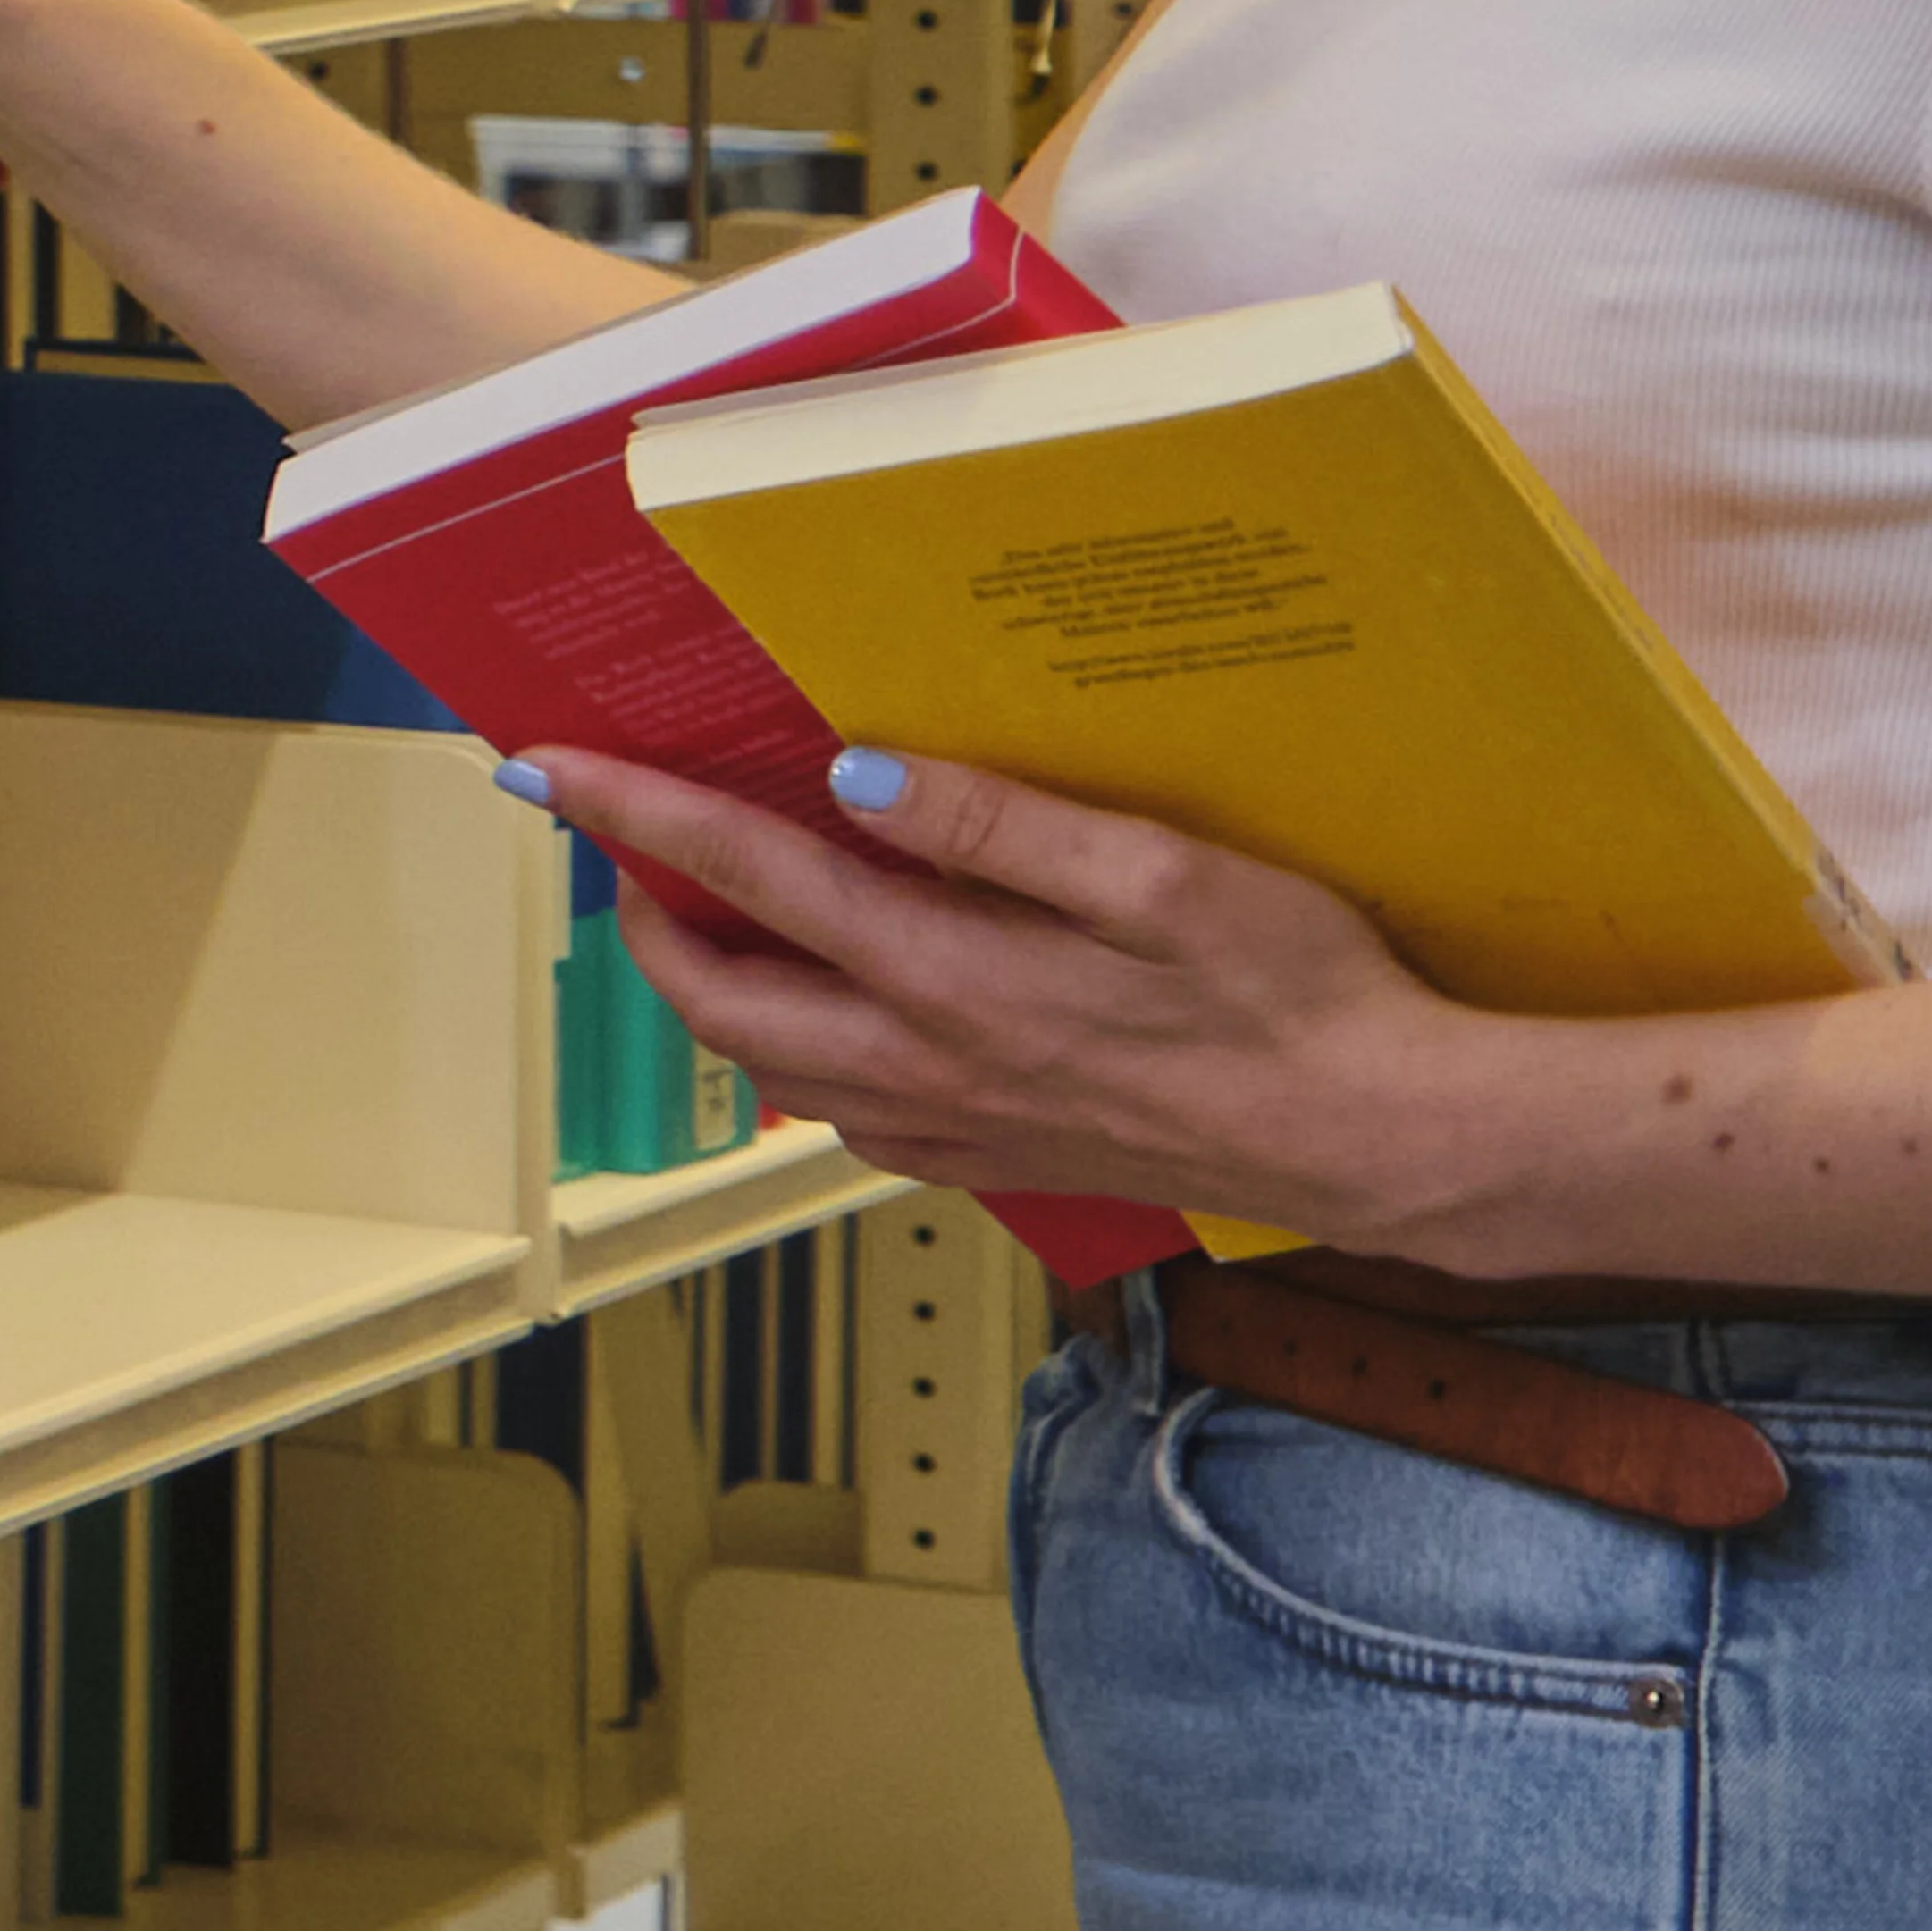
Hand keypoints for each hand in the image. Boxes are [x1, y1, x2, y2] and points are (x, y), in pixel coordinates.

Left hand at [541, 738, 1529, 1248]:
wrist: (1382, 1138)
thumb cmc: (1296, 996)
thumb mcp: (1163, 875)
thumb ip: (1000, 822)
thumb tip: (854, 770)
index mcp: (957, 980)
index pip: (751, 882)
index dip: (637, 818)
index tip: (550, 770)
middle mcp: (934, 1067)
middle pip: (724, 996)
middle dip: (643, 913)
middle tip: (614, 838)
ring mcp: (964, 1127)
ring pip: (777, 1070)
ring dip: (717, 991)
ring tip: (706, 916)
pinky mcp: (1006, 1160)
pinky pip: (855, 1121)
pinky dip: (804, 1062)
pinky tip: (837, 1018)